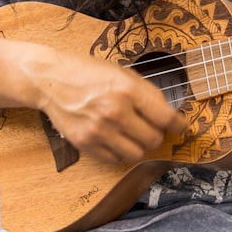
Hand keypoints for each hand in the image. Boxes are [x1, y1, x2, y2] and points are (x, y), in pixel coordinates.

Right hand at [32, 51, 187, 163]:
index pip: (165, 117)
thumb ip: (146, 94)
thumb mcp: (122, 73)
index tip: (182, 126)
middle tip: (151, 127)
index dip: (179, 124)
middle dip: (157, 134)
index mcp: (128, 89)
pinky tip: (114, 138)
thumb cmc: (88, 73)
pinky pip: (115, 159)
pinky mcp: (85, 143)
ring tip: (133, 134)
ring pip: (136, 153)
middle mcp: (115, 111)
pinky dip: (119, 152)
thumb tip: (170, 116)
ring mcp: (99, 130)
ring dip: (139, 145)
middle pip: (153, 139)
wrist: (49, 79)